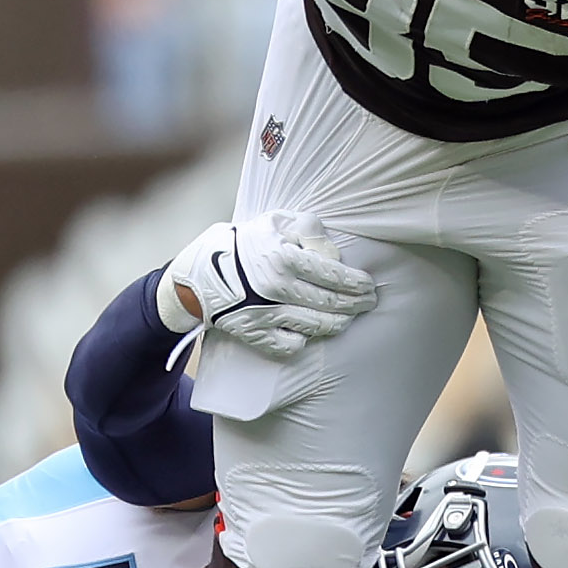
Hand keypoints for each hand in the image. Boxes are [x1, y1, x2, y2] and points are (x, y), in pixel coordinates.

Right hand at [160, 212, 376, 360]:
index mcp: (284, 257)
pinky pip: (291, 345)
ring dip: (339, 323)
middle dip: (356, 304)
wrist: (198, 273)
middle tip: (368, 303)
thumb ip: (309, 229)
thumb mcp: (275, 222)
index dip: (358, 283)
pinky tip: (311, 331)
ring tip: (347, 317)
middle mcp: (277, 288)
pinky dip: (305, 340)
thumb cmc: (243, 243)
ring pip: (317, 326)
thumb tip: (334, 255)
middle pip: (332, 303)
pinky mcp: (255, 333)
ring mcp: (266, 314)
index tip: (369, 285)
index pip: (335, 276)